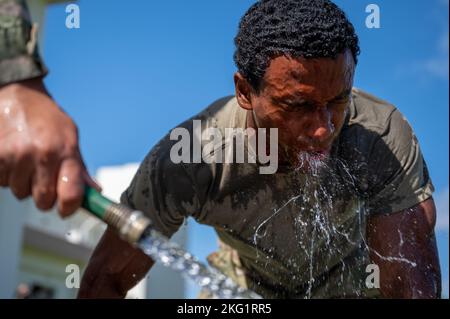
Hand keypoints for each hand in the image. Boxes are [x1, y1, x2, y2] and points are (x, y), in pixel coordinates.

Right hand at [0, 77, 98, 216]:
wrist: (16, 95)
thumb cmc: (47, 118)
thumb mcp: (71, 137)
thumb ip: (79, 167)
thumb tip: (94, 193)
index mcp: (66, 151)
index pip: (71, 194)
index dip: (69, 208)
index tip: (66, 209)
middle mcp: (42, 155)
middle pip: (44, 200)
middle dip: (45, 198)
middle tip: (45, 181)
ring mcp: (17, 156)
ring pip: (21, 193)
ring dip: (24, 185)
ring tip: (28, 163)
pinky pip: (2, 183)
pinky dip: (8, 176)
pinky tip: (14, 159)